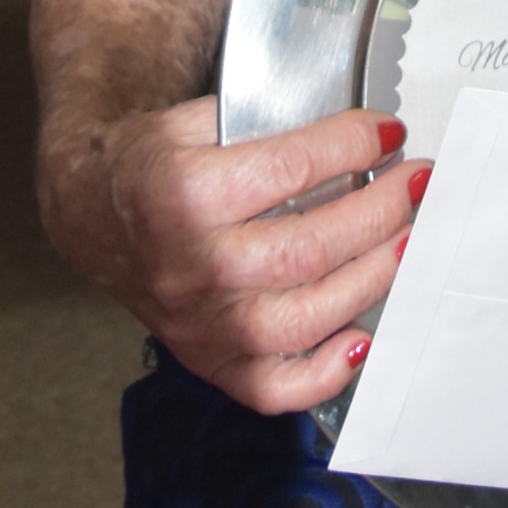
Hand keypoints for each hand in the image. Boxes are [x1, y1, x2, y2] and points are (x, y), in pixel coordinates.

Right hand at [41, 94, 419, 411]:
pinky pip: (276, 388)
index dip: (351, 145)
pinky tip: (363, 331)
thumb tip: (355, 134)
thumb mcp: (194, 118)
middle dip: (379, 210)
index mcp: (185, 193)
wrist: (92, 214)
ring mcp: (202, 324)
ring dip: (372, 275)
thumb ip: (264, 124)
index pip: (290, 169)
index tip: (390, 131)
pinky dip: (327, 371)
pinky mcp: (210, 363)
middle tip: (416, 182)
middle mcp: (193, 265)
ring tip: (406, 237)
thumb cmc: (155, 162)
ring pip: (305, 318)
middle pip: (309, 248)